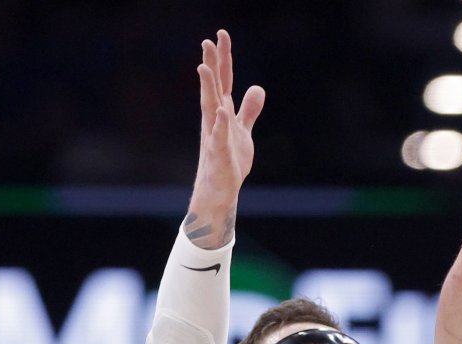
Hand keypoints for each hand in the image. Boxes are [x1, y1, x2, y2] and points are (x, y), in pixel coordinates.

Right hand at [190, 30, 264, 218]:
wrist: (220, 191)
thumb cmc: (229, 161)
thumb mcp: (243, 131)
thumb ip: (249, 110)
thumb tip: (257, 88)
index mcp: (221, 112)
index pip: (223, 81)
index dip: (223, 59)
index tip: (220, 35)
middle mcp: (214, 120)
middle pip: (214, 87)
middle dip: (212, 65)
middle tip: (208, 41)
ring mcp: (215, 135)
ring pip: (210, 107)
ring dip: (208, 88)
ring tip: (204, 67)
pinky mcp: (220, 154)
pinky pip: (220, 137)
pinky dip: (221, 124)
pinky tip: (222, 110)